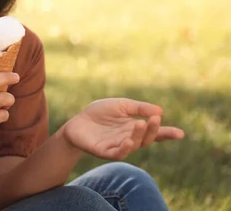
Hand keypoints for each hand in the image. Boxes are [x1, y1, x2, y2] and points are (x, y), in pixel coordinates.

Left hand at [62, 98, 184, 159]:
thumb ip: (139, 108)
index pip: (154, 132)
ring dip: (138, 136)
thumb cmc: (99, 113)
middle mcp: (130, 139)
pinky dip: (124, 148)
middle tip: (154, 119)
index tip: (181, 133)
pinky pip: (117, 153)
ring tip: (140, 124)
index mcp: (135, 128)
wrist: (77, 122)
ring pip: (133, 145)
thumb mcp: (121, 105)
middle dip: (152, 130)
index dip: (167, 133)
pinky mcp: (105, 152)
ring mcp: (118, 146)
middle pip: (146, 139)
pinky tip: (128, 141)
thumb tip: (160, 111)